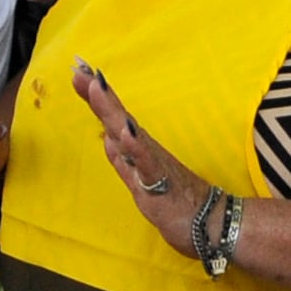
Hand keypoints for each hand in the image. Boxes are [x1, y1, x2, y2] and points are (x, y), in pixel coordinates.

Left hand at [71, 60, 214, 246]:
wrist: (212, 225)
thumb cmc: (178, 204)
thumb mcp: (140, 183)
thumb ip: (124, 162)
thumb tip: (108, 140)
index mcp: (139, 151)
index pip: (114, 119)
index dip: (96, 96)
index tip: (78, 70)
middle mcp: (146, 151)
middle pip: (117, 117)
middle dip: (98, 92)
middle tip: (78, 66)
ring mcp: (154, 163)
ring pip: (128, 133)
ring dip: (111, 110)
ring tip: (96, 87)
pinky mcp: (162, 182)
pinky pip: (147, 164)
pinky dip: (136, 147)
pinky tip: (125, 132)